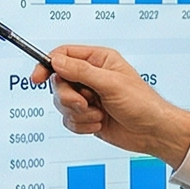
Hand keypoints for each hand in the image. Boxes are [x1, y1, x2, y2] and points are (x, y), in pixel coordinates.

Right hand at [31, 44, 189, 162]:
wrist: (152, 133)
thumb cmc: (141, 103)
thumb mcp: (111, 84)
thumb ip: (81, 72)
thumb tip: (55, 61)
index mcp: (98, 60)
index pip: (63, 55)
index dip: (47, 66)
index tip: (37, 78)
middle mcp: (91, 76)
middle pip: (58, 82)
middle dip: (69, 97)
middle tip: (86, 103)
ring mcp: (88, 97)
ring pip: (62, 103)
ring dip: (79, 113)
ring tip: (99, 115)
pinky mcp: (87, 116)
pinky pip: (68, 120)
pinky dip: (82, 125)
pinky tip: (99, 124)